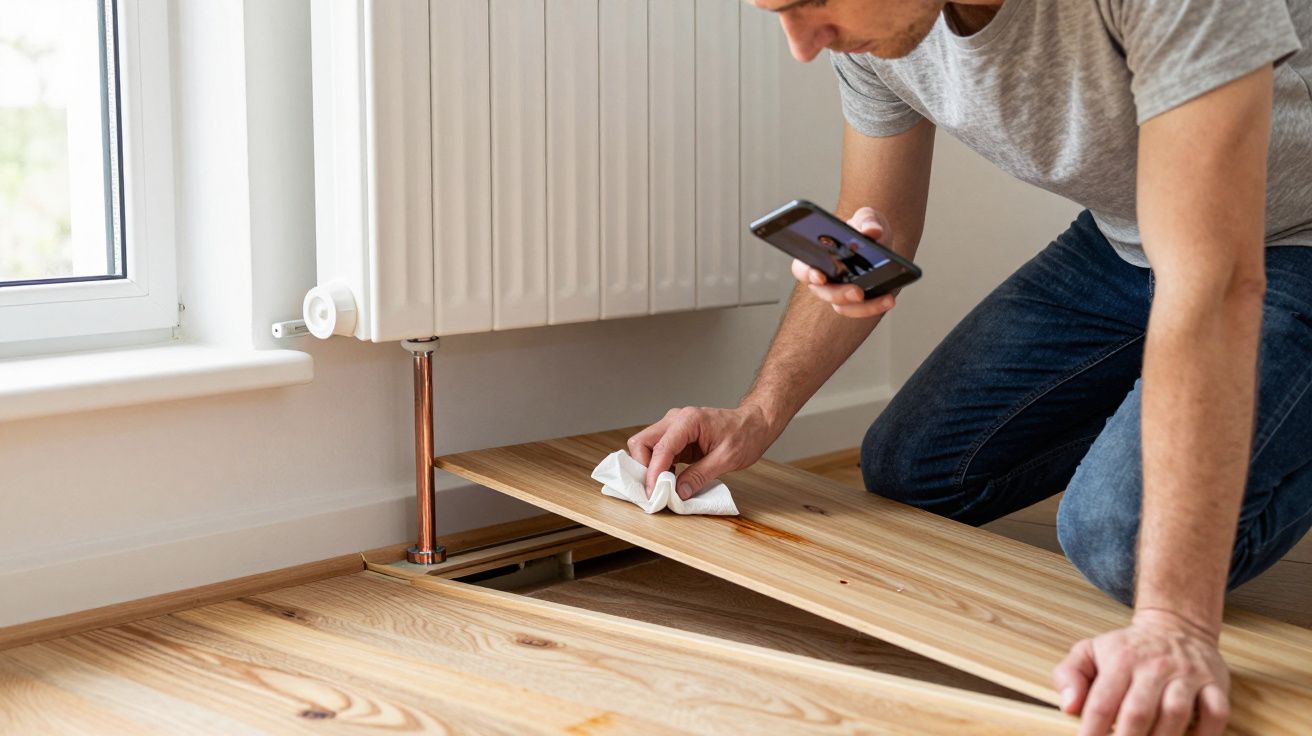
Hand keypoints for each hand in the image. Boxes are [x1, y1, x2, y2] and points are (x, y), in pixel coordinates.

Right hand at [626, 405, 776, 499]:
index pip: (661, 448)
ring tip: (661, 488)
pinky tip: (669, 480)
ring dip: (649, 469)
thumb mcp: (726, 459)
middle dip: (643, 468)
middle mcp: (676, 420)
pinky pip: (658, 452)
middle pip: (642, 442)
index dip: (653, 473)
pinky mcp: (677, 438)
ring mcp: (674, 427)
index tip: (653, 494)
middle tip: (653, 490)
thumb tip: (679, 493)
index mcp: (688, 420)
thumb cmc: (745, 435)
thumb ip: (700, 475)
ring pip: (646, 447)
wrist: (755, 424)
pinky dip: (658, 467)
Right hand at [791, 206, 900, 318]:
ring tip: (885, 298)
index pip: (802, 269)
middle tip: (857, 292)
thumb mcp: (867, 218)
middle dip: (839, 294)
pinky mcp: (856, 302)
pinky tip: (890, 298)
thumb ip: (867, 220)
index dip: (807, 274)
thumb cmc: (864, 229)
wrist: (881, 242)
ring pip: (842, 307)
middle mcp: (824, 278)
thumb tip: (872, 231)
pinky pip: (861, 310)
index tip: (820, 276)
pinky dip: (876, 306)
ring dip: (862, 307)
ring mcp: (839, 292)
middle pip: (823, 292)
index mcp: (817, 257)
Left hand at [1053, 609, 1229, 735]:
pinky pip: (1216, 713)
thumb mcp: (1089, 651)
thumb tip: (1069, 706)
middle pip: (1139, 712)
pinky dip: (1206, 734)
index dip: (1093, 730)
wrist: (1176, 626)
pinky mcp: (1215, 684)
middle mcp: (1155, 666)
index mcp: (1120, 660)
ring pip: (1175, 714)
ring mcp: (1187, 675)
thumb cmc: (1126, 649)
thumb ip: (1069, 675)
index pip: (1102, 702)